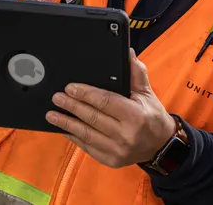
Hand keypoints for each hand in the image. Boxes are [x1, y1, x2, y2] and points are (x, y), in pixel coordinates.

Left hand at [46, 48, 176, 168]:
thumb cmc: (152, 116)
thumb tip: (127, 53)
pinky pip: (87, 147)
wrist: (160, 145)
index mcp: (135, 115)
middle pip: (92, 117)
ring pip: (86, 134)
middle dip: (72, 106)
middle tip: (57, 97)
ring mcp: (117, 150)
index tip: (70, 87)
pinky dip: (74, 137)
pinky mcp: (110, 160)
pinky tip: (64, 128)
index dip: (86, 94)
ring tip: (52, 114)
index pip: (106, 102)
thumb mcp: (147, 93)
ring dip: (67, 123)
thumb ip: (136, 73)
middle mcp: (126, 134)